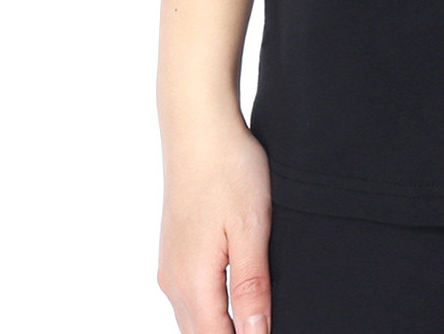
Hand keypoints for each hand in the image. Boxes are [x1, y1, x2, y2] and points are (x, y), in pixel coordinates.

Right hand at [157, 111, 273, 333]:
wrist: (198, 129)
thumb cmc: (228, 171)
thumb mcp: (251, 229)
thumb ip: (251, 287)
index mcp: (193, 282)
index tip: (272, 331)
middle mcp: (174, 281)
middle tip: (268, 324)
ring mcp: (171, 267)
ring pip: (193, 319)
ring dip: (220, 327)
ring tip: (256, 318)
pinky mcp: (175, 251)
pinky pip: (189, 298)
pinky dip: (211, 310)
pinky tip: (235, 301)